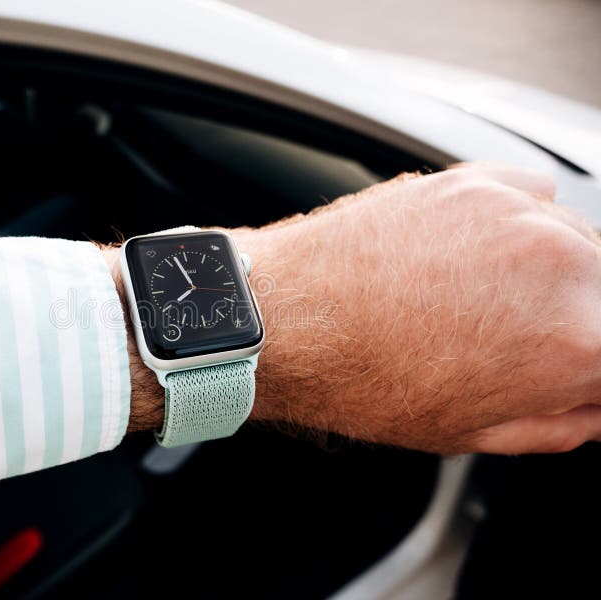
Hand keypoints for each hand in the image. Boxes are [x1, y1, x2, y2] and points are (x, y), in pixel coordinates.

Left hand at [114, 163, 600, 454]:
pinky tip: (478, 255)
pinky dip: (522, 225)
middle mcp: (564, 265)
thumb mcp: (470, 433)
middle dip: (580, 321)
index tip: (573, 374)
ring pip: (580, 241)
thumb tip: (589, 406)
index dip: (592, 370)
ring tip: (486, 301)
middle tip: (525, 341)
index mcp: (577, 341)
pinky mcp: (475, 180)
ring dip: (552, 274)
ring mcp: (518, 213)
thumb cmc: (357, 377)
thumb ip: (558, 422)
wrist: (284, 317)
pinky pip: (534, 196)